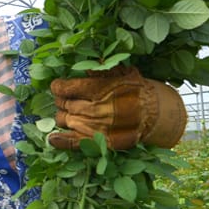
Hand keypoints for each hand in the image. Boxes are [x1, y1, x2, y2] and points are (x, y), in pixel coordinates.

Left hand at [48, 66, 186, 150]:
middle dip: (62, 100)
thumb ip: (100, 68)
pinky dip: (59, 141)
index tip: (60, 86)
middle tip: (68, 99)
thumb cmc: (136, 89)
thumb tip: (82, 66)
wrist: (155, 113)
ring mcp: (92, 127)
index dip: (58, 87)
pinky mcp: (97, 142)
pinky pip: (71, 142)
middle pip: (62, 104)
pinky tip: (52, 138)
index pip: (63, 88)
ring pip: (63, 120)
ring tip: (71, 112)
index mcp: (96, 89)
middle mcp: (92, 108)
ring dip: (64, 115)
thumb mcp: (121, 71)